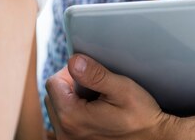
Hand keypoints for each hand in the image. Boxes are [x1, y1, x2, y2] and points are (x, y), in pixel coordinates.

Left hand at [44, 54, 177, 138]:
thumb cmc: (142, 117)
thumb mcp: (122, 89)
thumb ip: (96, 74)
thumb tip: (73, 61)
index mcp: (72, 118)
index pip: (53, 83)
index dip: (69, 73)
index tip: (89, 74)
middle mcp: (65, 134)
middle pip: (53, 96)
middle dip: (70, 86)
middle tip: (95, 88)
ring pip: (57, 109)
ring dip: (72, 100)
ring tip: (96, 101)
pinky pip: (64, 122)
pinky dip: (75, 113)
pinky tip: (94, 113)